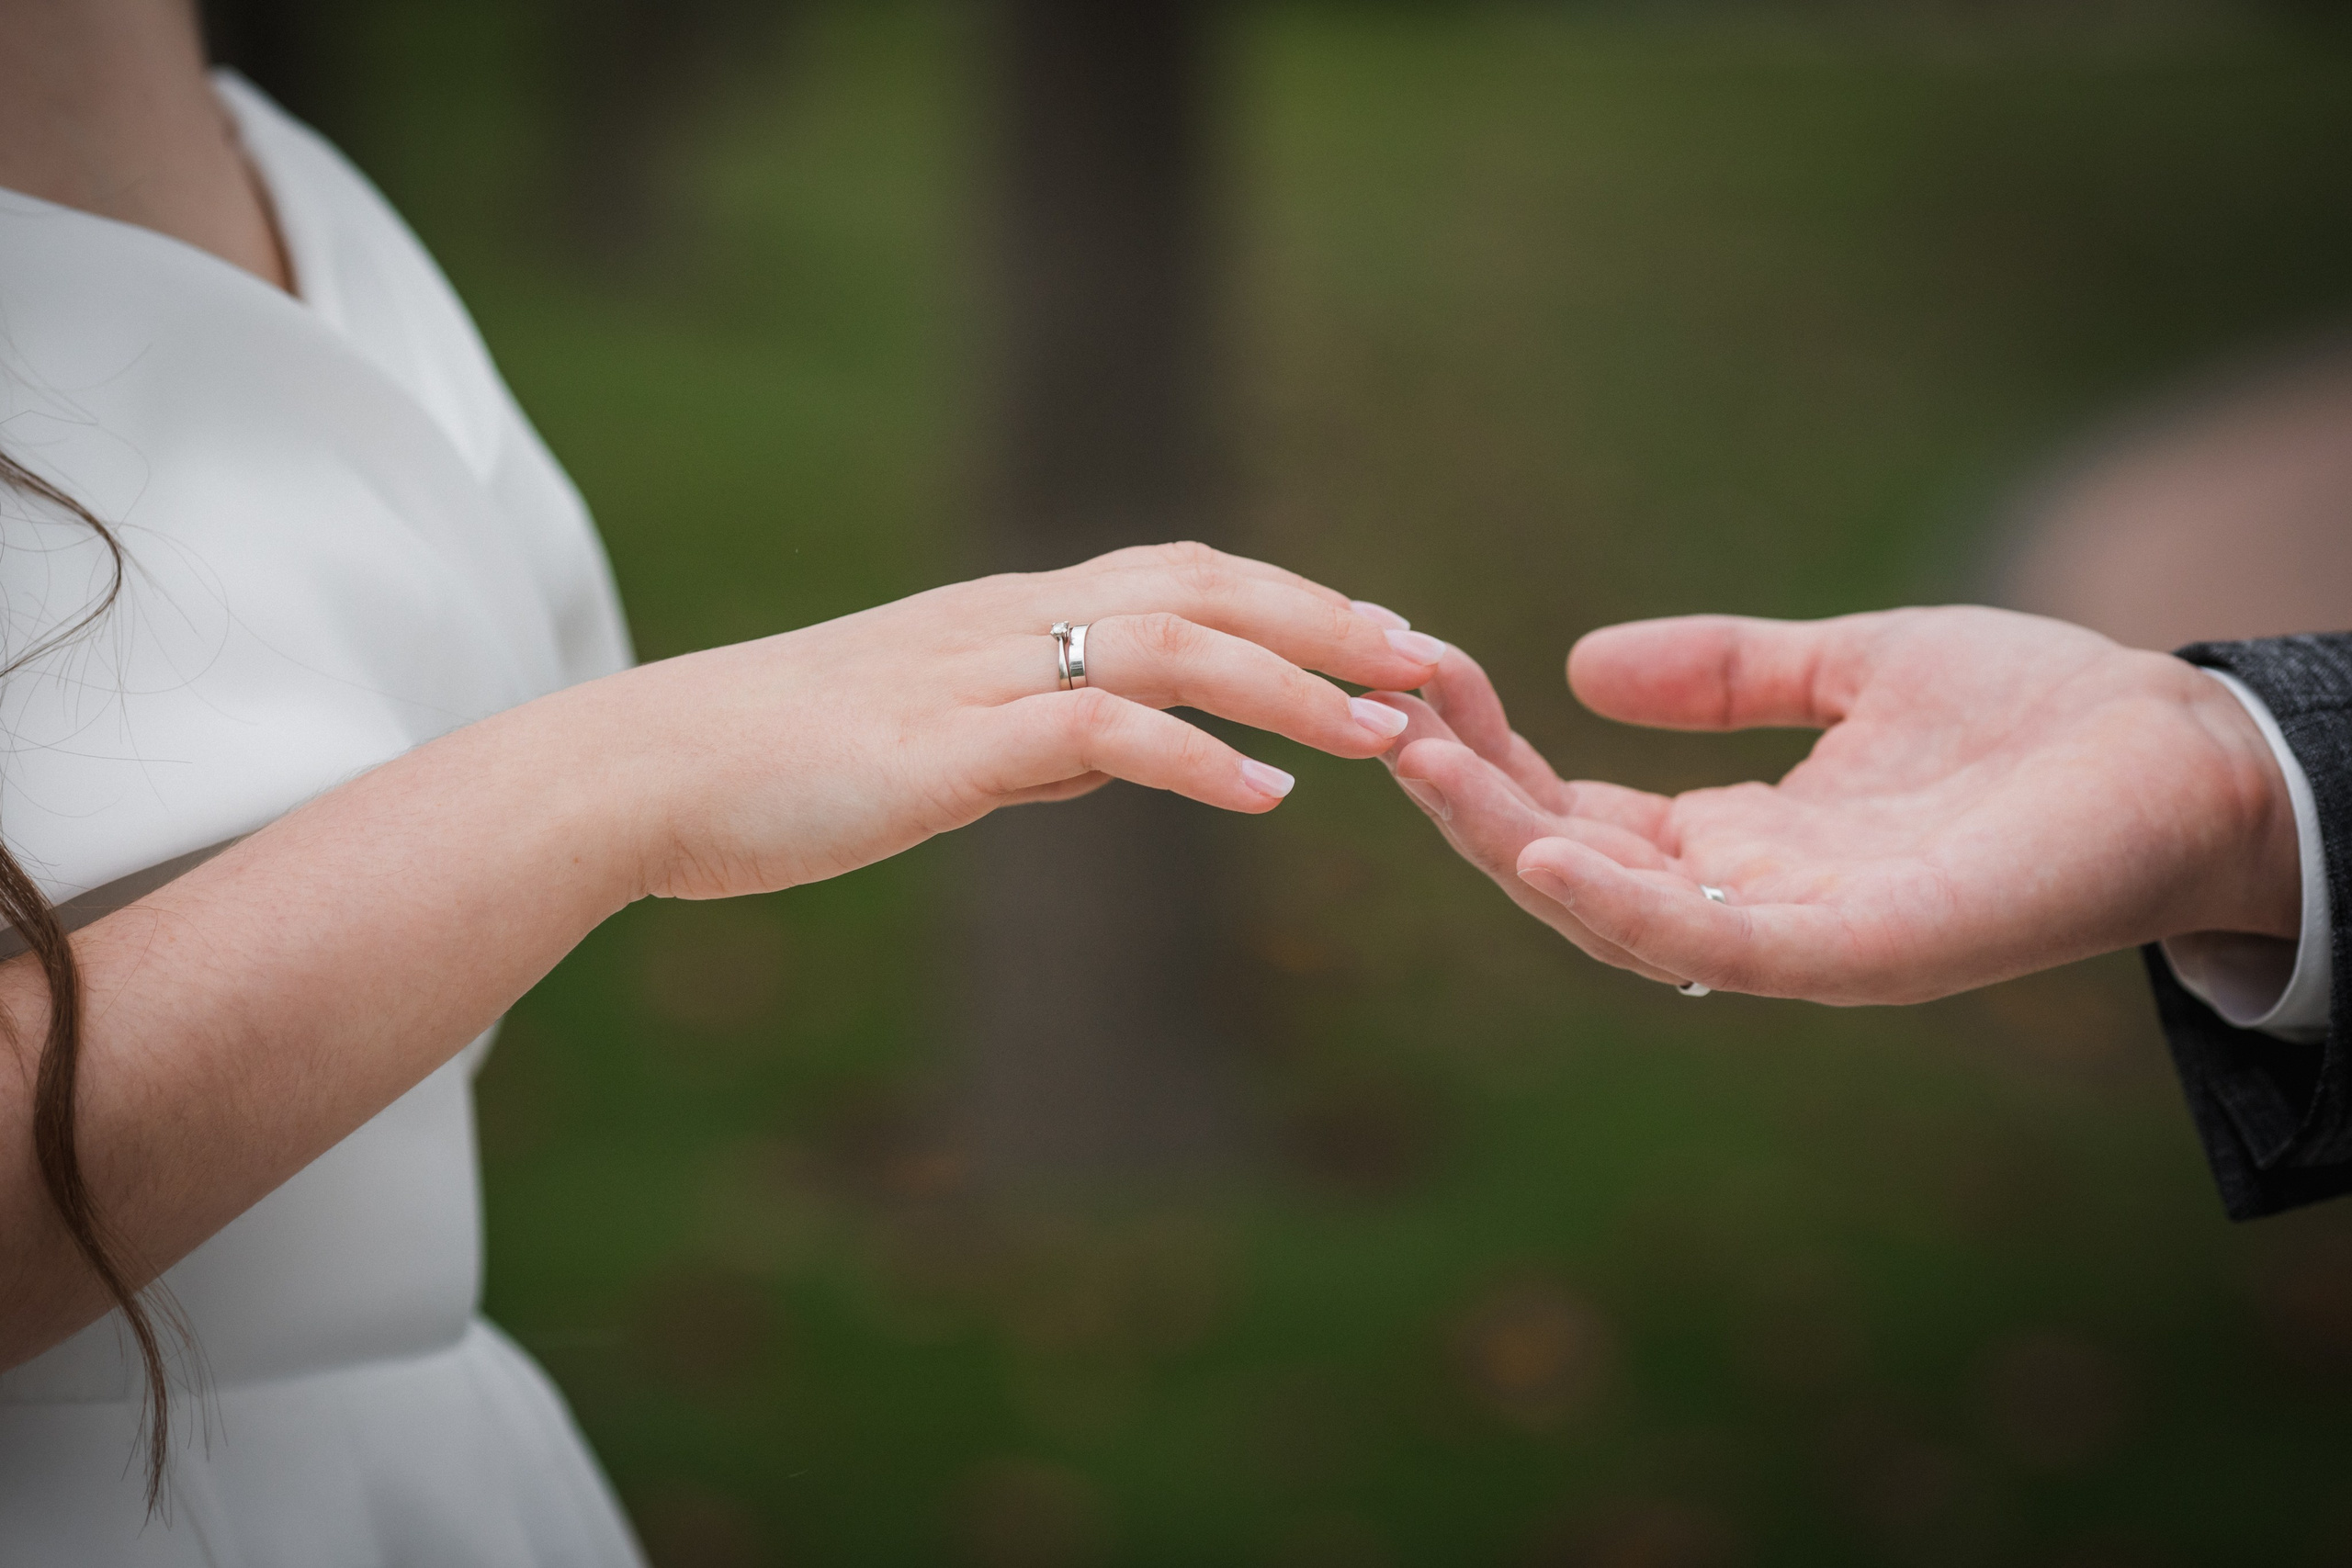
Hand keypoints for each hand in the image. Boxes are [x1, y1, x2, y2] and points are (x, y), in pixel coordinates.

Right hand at [595, 542, 1445, 899]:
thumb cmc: (779, 767)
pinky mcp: (947, 745)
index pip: (1180, 577)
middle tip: (1430, 665)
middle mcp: (1008, 623)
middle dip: (1325, 623)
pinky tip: (1265, 799)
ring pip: (1170, 645)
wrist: (647, 772)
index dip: (1291, 602)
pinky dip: (1194, 759)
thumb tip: (1125, 759)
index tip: (1381, 637)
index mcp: (1008, 617)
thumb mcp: (932, 742)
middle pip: (1202, 587)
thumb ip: (1037, 739)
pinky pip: (1097, 732)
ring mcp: (978, 676)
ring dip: (1292, 687)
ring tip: (1386, 733)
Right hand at [1369, 607, 2299, 1003]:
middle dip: (1472, 797)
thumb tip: (1584, 665)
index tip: (1428, 675)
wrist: (2189, 754)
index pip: (1579, 811)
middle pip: (1569, 866)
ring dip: (1512, 844)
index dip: (1496, 753)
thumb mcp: (1851, 665)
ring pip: (1615, 913)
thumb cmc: (2039, 715)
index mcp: (1743, 842)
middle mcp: (1750, 902)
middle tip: (1391, 717)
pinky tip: (1544, 841)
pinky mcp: (1859, 954)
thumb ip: (1731, 672)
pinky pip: (1714, 947)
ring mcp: (1798, 939)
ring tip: (1430, 766)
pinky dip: (1620, 904)